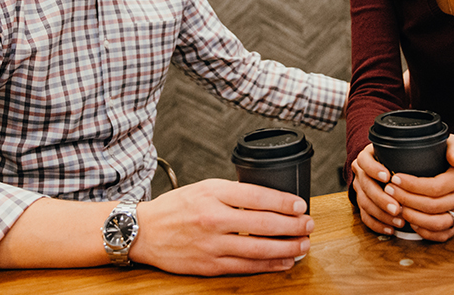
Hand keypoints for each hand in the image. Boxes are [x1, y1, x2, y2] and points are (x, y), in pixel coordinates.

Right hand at [129, 179, 312, 275]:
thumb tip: (270, 199)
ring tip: (303, 244)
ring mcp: (212, 244)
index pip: (257, 196)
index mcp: (213, 193)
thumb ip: (234, 192)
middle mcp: (213, 218)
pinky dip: (269, 265)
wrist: (145, 231)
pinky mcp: (210, 265)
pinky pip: (246, 266)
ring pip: (259, 249)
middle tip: (309, 225)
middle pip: (263, 224)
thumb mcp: (204, 187)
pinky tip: (284, 261)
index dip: (284, 202)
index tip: (300, 205)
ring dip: (287, 248)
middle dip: (292, 226)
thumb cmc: (177, 207)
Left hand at [350, 135, 453, 241]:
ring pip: (437, 222)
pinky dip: (424, 231)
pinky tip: (410, 222)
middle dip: (407, 199)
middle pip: (433, 205)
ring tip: (397, 207)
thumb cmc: (451, 156)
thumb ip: (453, 147)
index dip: (412, 185)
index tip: (395, 179)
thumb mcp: (453, 144)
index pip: (436, 186)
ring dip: (413, 216)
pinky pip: (442, 234)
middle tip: (389, 191)